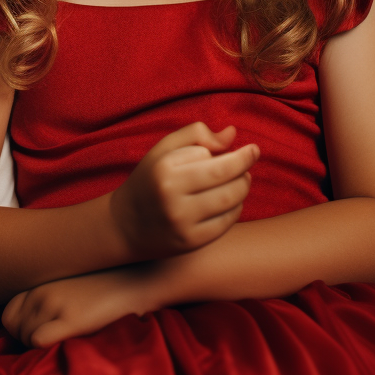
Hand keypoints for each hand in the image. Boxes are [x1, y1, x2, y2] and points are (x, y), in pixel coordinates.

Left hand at [3, 266, 160, 347]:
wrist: (136, 280)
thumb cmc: (104, 288)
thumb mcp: (68, 287)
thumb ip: (46, 301)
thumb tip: (29, 331)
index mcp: (38, 284)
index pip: (8, 316)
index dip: (21, 331)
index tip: (39, 336)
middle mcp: (40, 291)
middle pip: (14, 330)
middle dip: (29, 341)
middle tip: (53, 343)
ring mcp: (54, 303)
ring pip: (26, 338)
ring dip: (40, 347)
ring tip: (63, 343)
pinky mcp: (71, 318)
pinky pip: (38, 340)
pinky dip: (45, 348)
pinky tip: (66, 344)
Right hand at [112, 123, 258, 259]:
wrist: (125, 225)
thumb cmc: (150, 181)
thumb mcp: (163, 150)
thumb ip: (196, 134)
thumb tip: (232, 133)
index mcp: (163, 168)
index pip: (211, 154)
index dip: (229, 152)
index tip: (241, 149)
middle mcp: (171, 195)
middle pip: (226, 176)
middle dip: (245, 166)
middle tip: (250, 160)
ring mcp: (181, 221)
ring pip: (231, 199)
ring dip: (244, 186)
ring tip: (242, 179)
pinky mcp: (191, 242)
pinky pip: (227, 222)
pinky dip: (236, 208)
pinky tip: (230, 202)